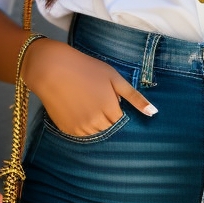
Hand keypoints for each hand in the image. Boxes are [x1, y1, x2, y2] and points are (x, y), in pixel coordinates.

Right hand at [21, 38, 157, 136]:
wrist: (51, 69)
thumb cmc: (85, 68)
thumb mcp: (113, 77)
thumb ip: (133, 96)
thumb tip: (153, 113)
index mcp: (110, 109)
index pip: (123, 121)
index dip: (119, 110)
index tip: (113, 99)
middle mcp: (96, 123)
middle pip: (110, 128)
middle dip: (109, 117)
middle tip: (98, 98)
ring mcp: (81, 129)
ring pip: (97, 133)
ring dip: (97, 122)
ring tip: (87, 101)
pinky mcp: (68, 130)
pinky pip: (82, 134)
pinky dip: (84, 125)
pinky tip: (78, 107)